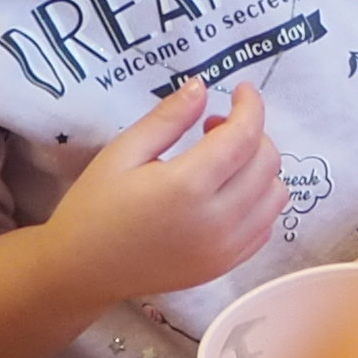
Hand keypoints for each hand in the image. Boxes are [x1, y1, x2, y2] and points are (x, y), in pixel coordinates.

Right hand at [45, 81, 283, 301]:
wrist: (82, 271)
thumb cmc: (94, 207)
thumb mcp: (122, 153)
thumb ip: (167, 118)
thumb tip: (203, 87)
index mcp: (187, 186)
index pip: (245, 135)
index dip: (250, 106)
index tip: (241, 90)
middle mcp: (216, 221)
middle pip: (267, 163)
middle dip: (251, 132)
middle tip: (214, 125)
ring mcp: (225, 249)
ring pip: (276, 195)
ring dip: (260, 168)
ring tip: (221, 161)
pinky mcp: (225, 267)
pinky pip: (265, 226)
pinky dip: (258, 201)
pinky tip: (226, 193)